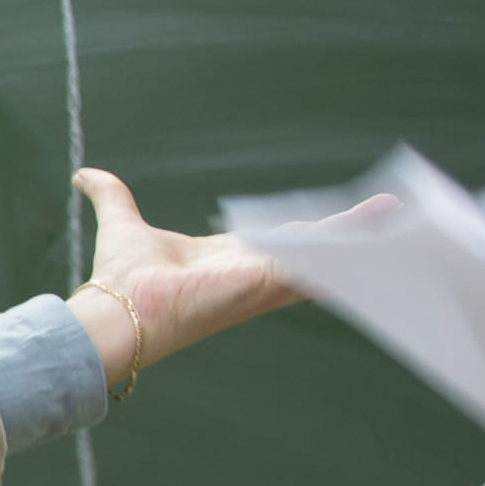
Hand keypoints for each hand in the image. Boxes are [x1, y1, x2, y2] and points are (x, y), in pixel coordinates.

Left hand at [65, 166, 389, 389]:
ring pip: (325, 255)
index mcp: (231, 257)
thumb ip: (110, 196)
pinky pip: (318, 266)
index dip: (313, 227)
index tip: (339, 215)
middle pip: (316, 248)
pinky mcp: (267, 283)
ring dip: (362, 237)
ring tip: (400, 216)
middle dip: (353, 232)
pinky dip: (348, 251)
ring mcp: (264, 281)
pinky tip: (380, 236)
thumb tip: (84, 174)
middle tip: (392, 212)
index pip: (283, 239)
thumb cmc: (120, 279)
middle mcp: (253, 271)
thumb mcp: (121, 222)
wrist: (116, 310)